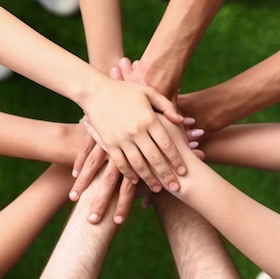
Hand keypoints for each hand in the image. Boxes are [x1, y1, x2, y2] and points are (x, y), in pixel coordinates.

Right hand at [80, 63, 185, 193]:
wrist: (95, 91)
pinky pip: (121, 163)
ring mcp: (122, 139)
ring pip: (138, 164)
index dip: (176, 159)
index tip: (184, 171)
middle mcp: (136, 131)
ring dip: (149, 178)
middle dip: (167, 175)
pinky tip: (136, 180)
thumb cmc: (125, 90)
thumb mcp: (148, 92)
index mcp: (149, 118)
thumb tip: (181, 120)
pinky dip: (129, 174)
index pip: (167, 144)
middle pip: (155, 158)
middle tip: (176, 187)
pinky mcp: (109, 143)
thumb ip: (166, 105)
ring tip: (158, 188)